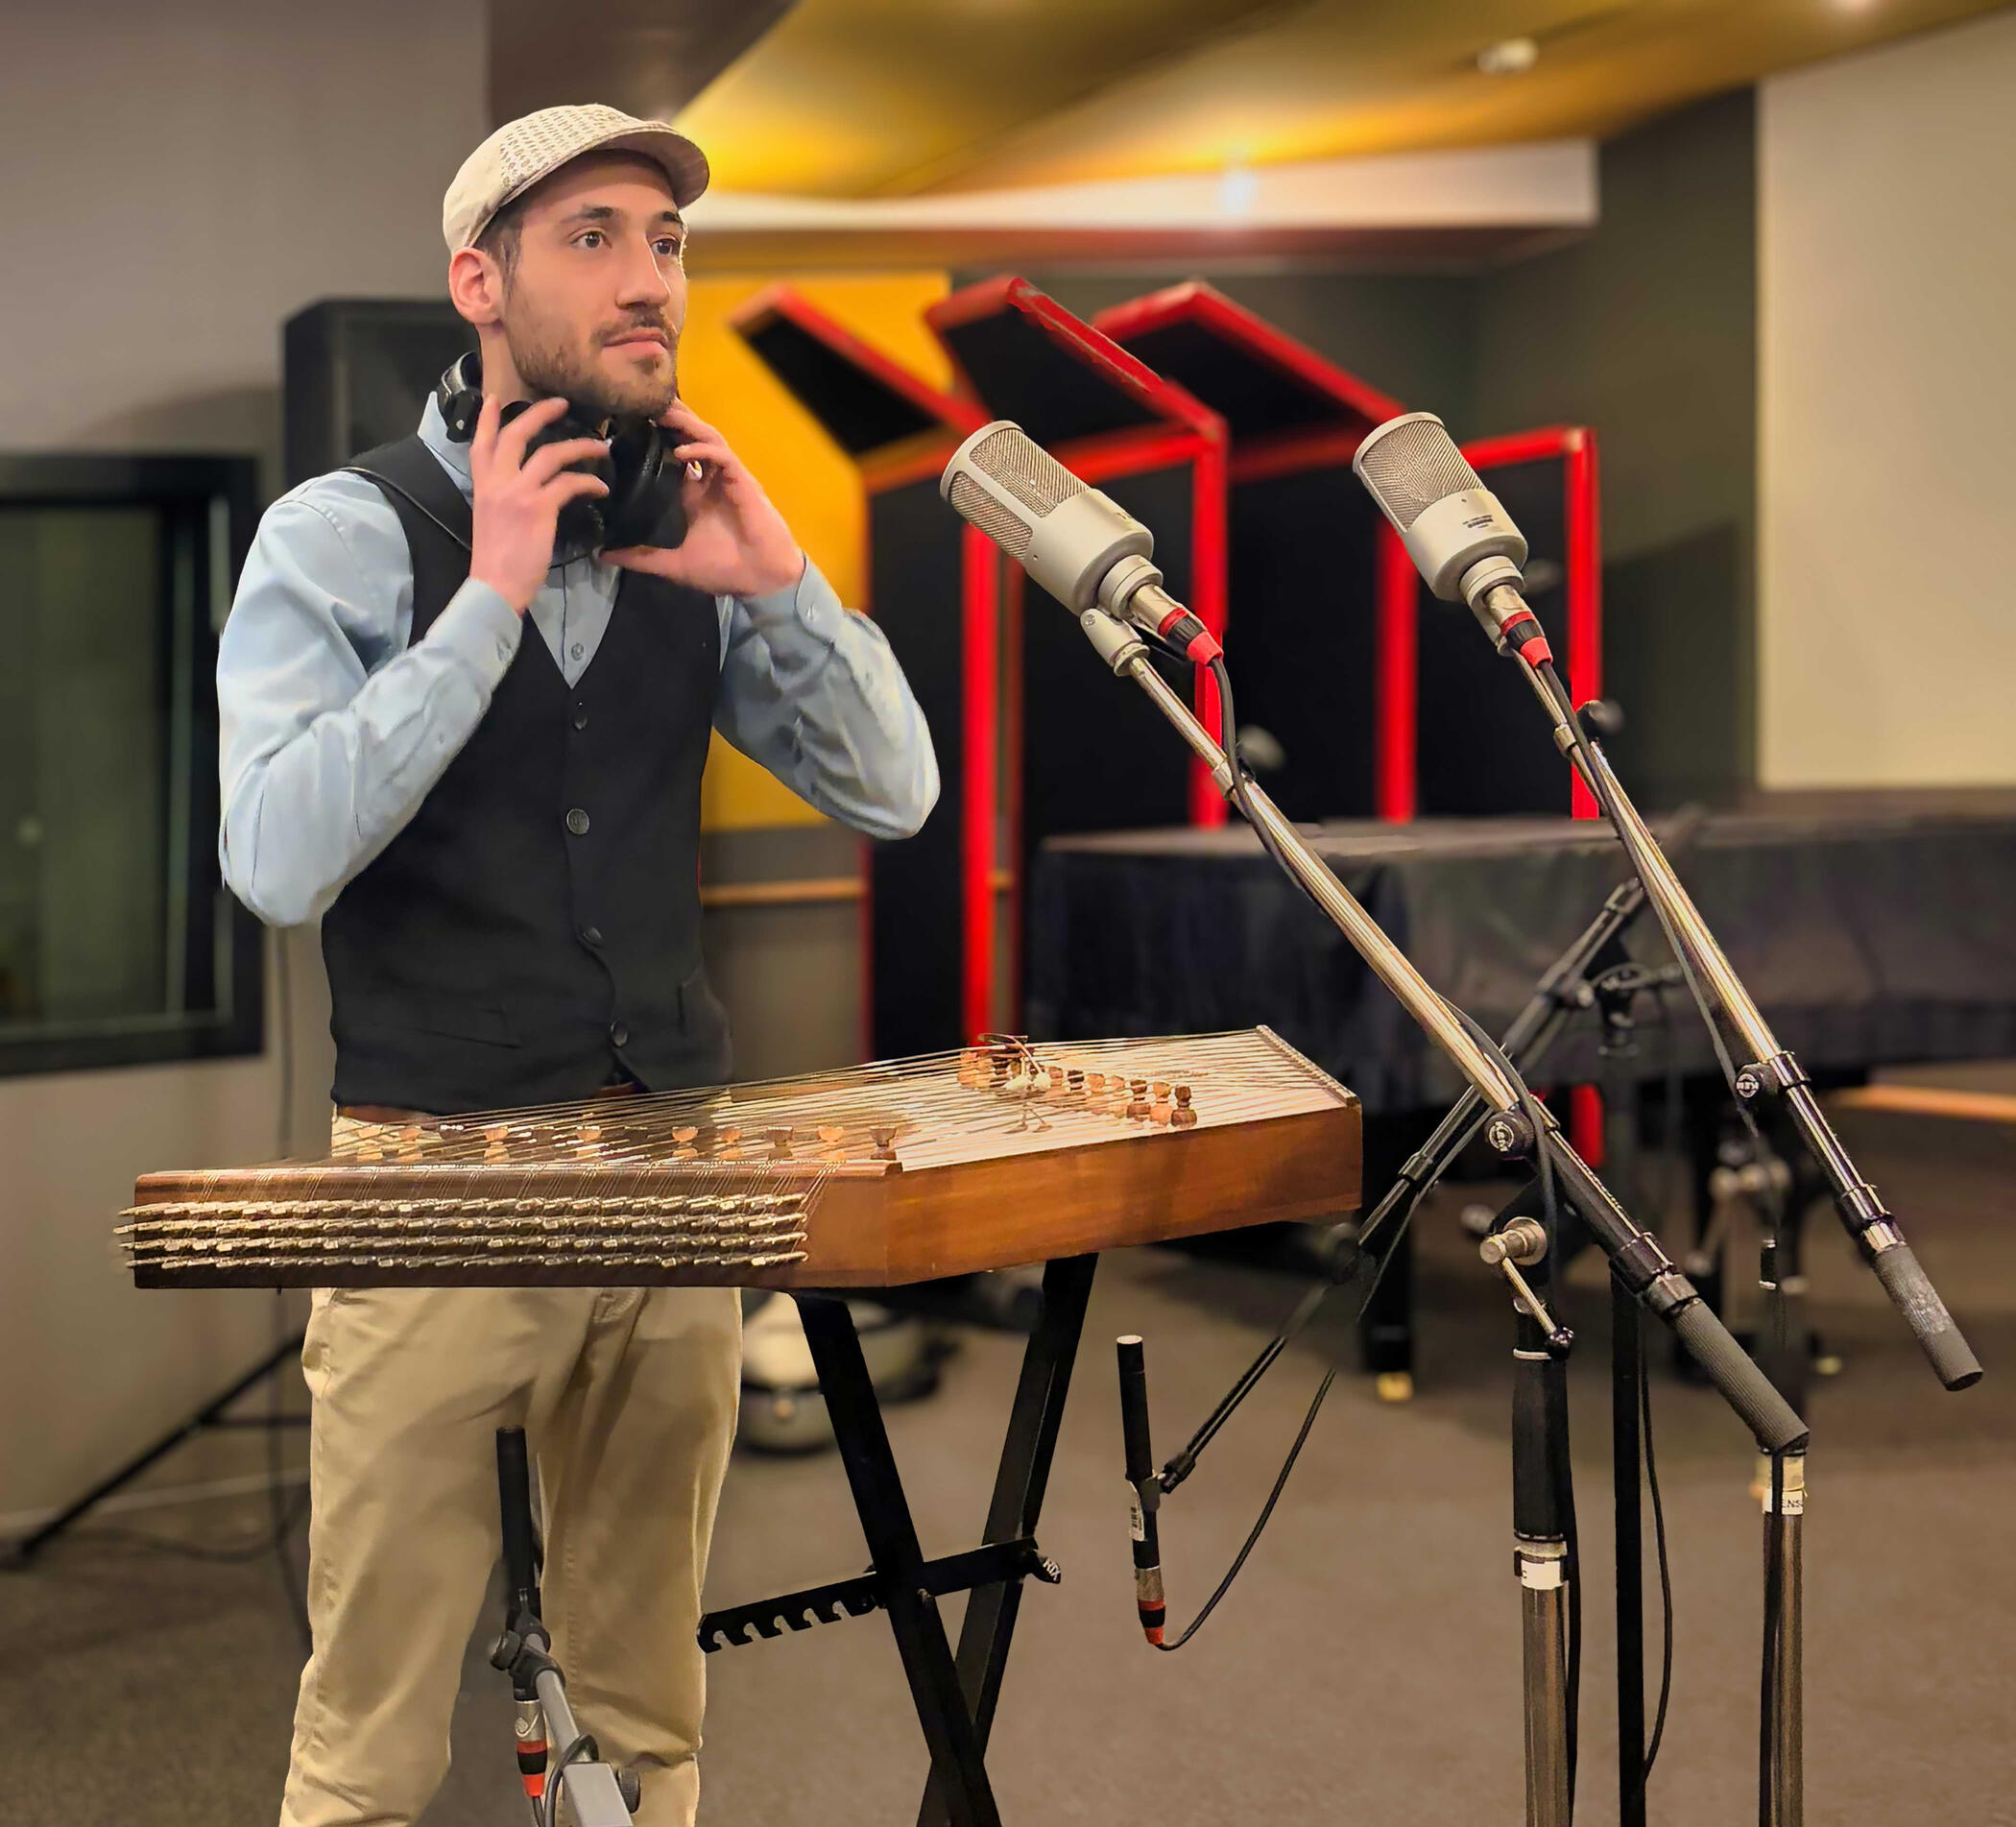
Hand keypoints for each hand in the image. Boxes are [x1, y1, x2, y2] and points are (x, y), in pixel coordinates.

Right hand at [467, 395, 609, 613]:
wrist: (495, 586)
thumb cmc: (496, 560)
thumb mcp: (490, 519)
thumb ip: (503, 497)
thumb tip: (523, 489)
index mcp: (483, 485)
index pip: (481, 443)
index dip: (488, 419)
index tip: (495, 397)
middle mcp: (498, 482)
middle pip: (518, 434)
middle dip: (541, 413)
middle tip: (563, 403)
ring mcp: (518, 492)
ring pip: (551, 454)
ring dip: (580, 446)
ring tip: (601, 447)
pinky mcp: (539, 507)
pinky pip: (570, 483)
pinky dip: (589, 483)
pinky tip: (602, 489)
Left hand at [604, 401, 802, 597]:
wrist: (760, 581)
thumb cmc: (722, 570)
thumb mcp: (672, 564)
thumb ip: (640, 557)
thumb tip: (603, 555)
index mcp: (692, 494)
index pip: (671, 455)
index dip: (653, 439)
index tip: (625, 426)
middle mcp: (708, 480)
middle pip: (689, 438)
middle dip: (670, 419)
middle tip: (641, 403)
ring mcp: (726, 478)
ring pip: (706, 438)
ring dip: (685, 424)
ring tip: (661, 413)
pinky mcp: (741, 482)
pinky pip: (722, 456)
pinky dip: (702, 450)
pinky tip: (682, 449)